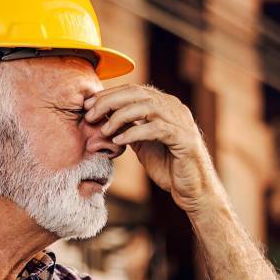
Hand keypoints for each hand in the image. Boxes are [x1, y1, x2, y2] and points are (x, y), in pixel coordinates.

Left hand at [84, 85, 221, 212]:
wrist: (192, 190)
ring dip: (121, 116)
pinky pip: (157, 129)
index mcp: (165, 105)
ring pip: (147, 106)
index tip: (87, 105)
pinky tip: (119, 140)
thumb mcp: (143, 143)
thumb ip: (128, 128)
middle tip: (90, 114)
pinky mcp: (185, 139)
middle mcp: (174, 108)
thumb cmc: (168, 166)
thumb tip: (102, 120)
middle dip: (110, 101)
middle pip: (138, 93)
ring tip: (104, 129)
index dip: (108, 94)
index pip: (133, 90)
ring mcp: (182, 122)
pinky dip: (135, 132)